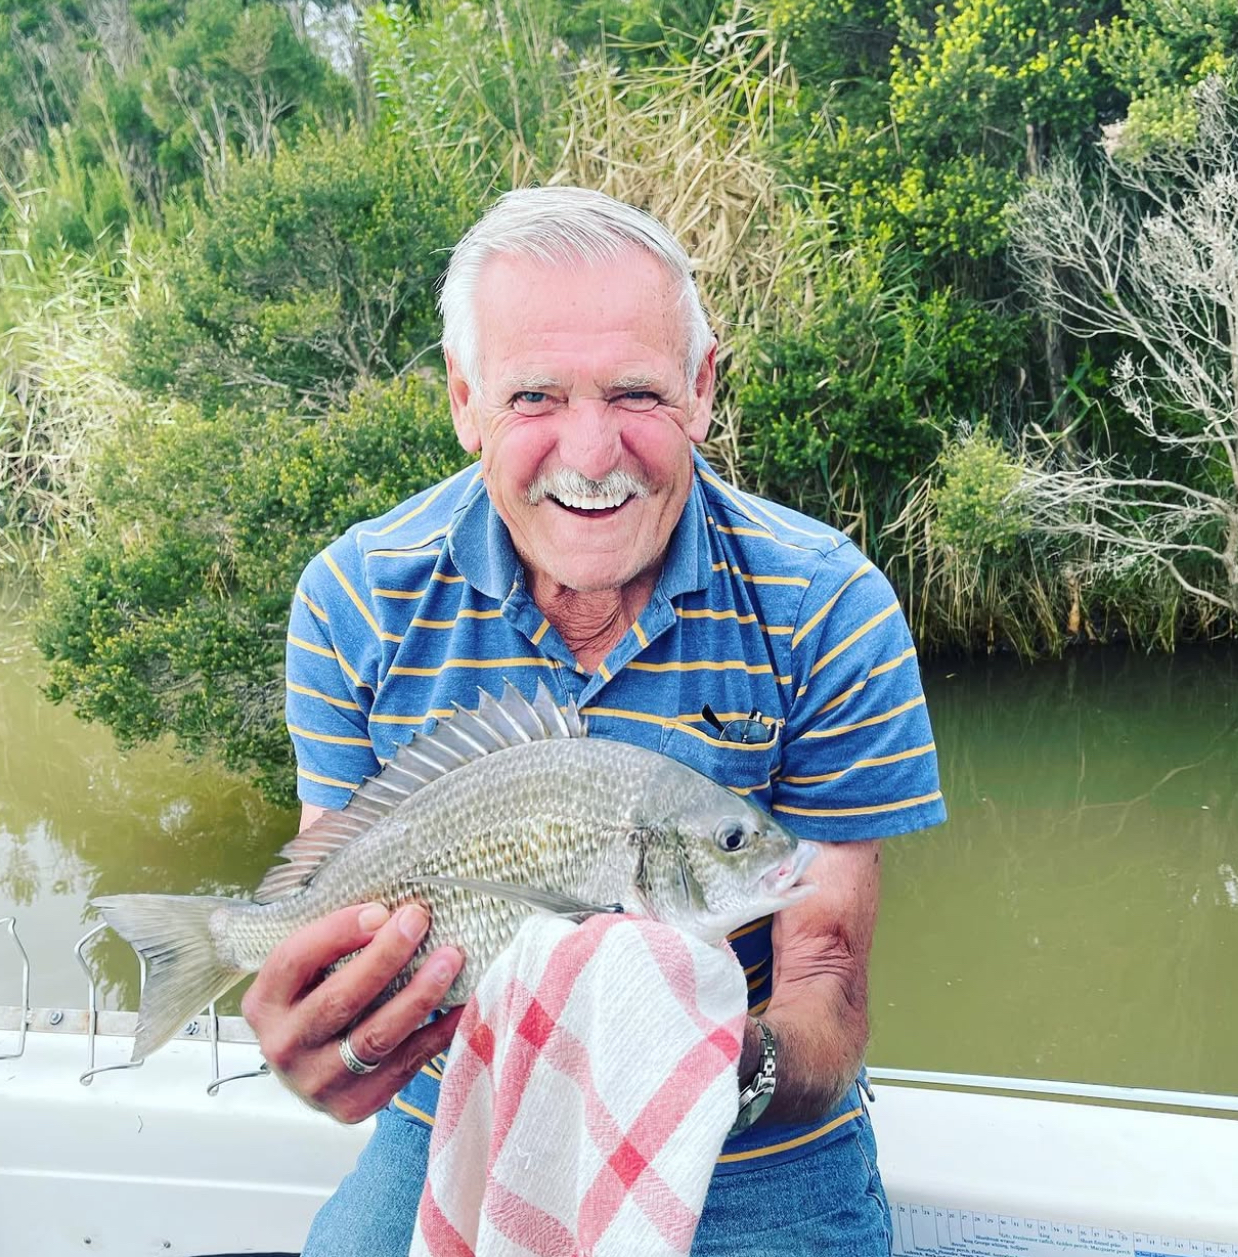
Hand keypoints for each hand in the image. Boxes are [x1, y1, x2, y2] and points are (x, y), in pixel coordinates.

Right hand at [241, 902, 464, 1123]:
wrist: (311, 1071)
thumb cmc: (316, 1002)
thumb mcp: (306, 972)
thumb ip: (334, 942)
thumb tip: (391, 912)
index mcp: (264, 1004)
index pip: (294, 961)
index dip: (337, 932)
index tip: (379, 910)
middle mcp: (284, 1047)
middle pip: (339, 999)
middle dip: (385, 956)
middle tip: (419, 921)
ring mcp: (318, 1082)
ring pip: (376, 1036)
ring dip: (418, 994)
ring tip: (450, 959)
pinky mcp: (355, 1105)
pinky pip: (406, 1063)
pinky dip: (438, 1031)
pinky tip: (461, 1003)